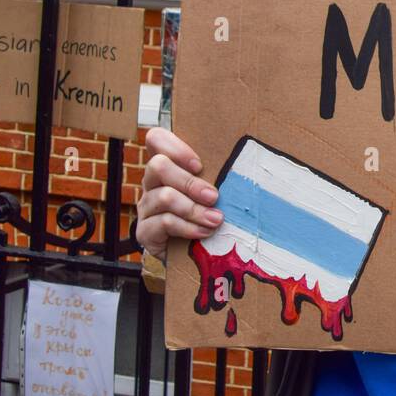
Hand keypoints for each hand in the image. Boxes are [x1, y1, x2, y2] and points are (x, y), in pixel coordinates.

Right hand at [135, 126, 223, 261]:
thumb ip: (217, 177)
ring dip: (194, 208)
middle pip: (158, 166)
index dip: (174, 146)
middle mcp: (152, 183)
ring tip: (216, 219)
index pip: (156, 139)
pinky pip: (163, 223)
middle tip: (214, 196)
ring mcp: (146, 207)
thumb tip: (250, 165)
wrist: (188, 256)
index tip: (198, 164)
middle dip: (190, 182)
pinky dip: (188, 227)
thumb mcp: (212, 193)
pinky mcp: (145, 231)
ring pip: (163, 197)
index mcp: (167, 167)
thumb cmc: (206, 215)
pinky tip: (204, 232)